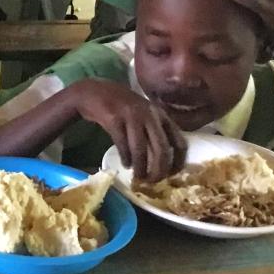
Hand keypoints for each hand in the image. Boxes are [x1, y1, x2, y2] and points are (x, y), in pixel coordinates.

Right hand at [67, 78, 186, 182]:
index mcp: (161, 115)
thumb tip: (164, 162)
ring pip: (141, 149)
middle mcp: (149, 114)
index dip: (177, 162)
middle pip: (161, 149)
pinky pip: (123, 144)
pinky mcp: (113, 119)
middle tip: (152, 181)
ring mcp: (131, 116)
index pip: (179, 142)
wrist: (95, 91)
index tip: (171, 175)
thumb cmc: (123, 106)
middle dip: (158, 170)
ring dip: (140, 167)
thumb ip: (155, 131)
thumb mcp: (145, 114)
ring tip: (138, 176)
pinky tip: (126, 164)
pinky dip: (126, 158)